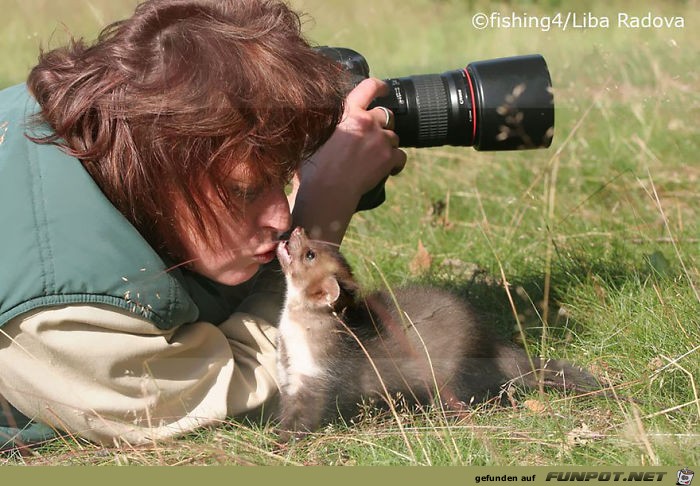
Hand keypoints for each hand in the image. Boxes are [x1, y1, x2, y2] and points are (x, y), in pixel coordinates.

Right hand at [305, 78, 406, 197]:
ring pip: (393, 136)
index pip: (368, 87)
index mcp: (348, 112)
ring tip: (374, 158)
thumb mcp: (314, 135)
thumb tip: (325, 119)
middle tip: (372, 138)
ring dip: (387, 144)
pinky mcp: (389, 158)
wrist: (328, 189)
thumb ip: (325, 123)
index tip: (384, 89)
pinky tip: (389, 170)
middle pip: (385, 115)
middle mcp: (367, 121)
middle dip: (381, 125)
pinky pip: (401, 156)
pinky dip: (396, 163)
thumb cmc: (315, 166)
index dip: (379, 86)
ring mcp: (380, 139)